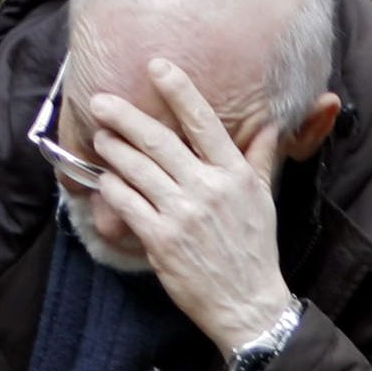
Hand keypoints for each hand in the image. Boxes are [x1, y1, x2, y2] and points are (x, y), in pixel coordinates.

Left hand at [87, 59, 297, 356]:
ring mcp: (183, 214)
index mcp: (236, 176)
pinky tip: (105, 180)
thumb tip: (270, 127)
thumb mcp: (263, 201)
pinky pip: (125, 202)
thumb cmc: (254, 250)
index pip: (204, 123)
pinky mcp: (160, 239)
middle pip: (158, 140)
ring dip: (112, 150)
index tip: (157, 67)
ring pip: (135, 168)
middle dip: (124, 116)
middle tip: (100, 100)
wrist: (247, 303)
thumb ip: (260, 160)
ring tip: (101, 139)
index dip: (179, 91)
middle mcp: (209, 189)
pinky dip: (111, 188)